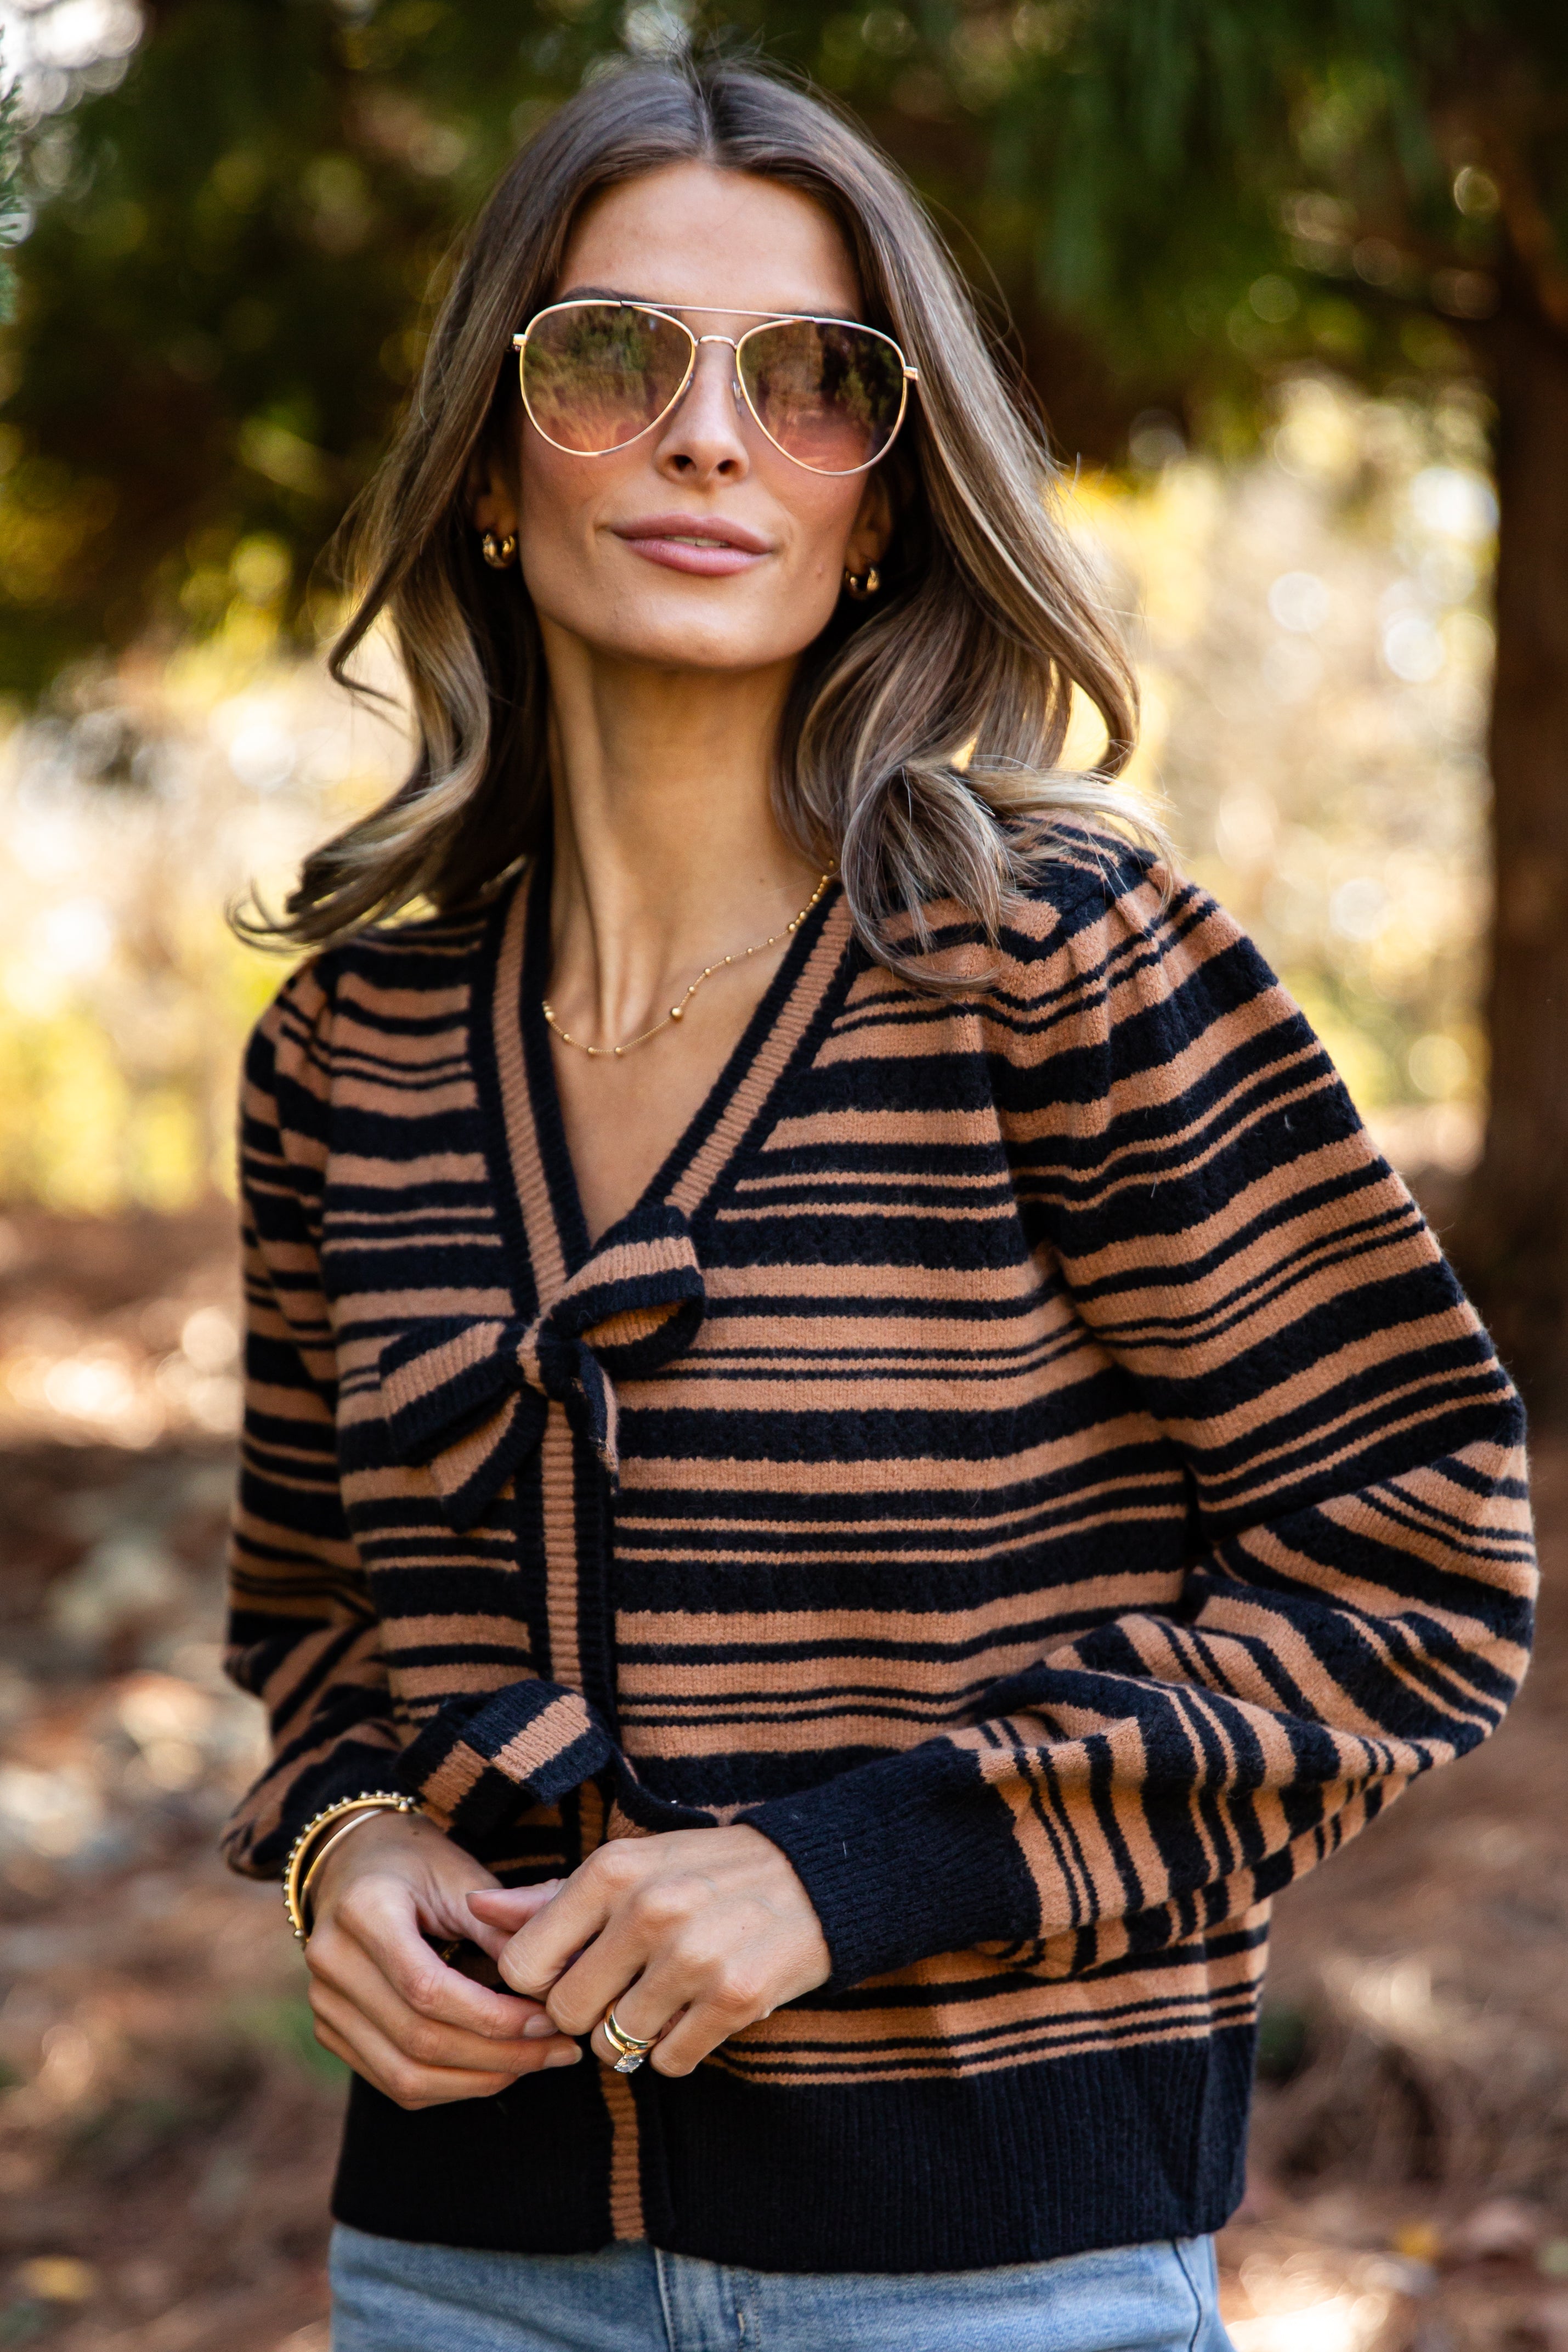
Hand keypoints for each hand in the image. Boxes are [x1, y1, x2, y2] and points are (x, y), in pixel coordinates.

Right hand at [303, 1809, 581, 2107]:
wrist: (353, 1862)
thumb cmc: (417, 1864)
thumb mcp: (462, 1877)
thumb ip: (501, 1926)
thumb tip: (548, 1985)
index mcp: (364, 1910)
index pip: (429, 1989)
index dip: (493, 2017)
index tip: (548, 2020)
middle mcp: (332, 1961)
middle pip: (419, 2040)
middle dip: (498, 2056)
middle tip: (557, 2050)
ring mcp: (324, 2003)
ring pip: (404, 2075)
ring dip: (478, 2080)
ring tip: (534, 2063)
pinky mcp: (329, 2031)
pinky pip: (391, 2081)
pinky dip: (449, 2086)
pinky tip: (493, 2069)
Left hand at [468, 1825, 830, 2077]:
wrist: (814, 1878)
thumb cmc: (704, 1872)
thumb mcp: (629, 1866)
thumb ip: (550, 1896)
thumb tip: (475, 1908)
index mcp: (613, 1870)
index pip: (524, 1964)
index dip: (541, 1981)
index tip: (573, 1972)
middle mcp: (649, 1910)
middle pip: (566, 2012)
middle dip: (588, 2014)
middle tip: (624, 1989)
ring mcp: (694, 1957)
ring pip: (614, 2045)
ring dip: (634, 2034)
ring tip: (666, 1997)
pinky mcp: (735, 1999)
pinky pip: (668, 2062)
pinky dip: (678, 2049)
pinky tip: (700, 2011)